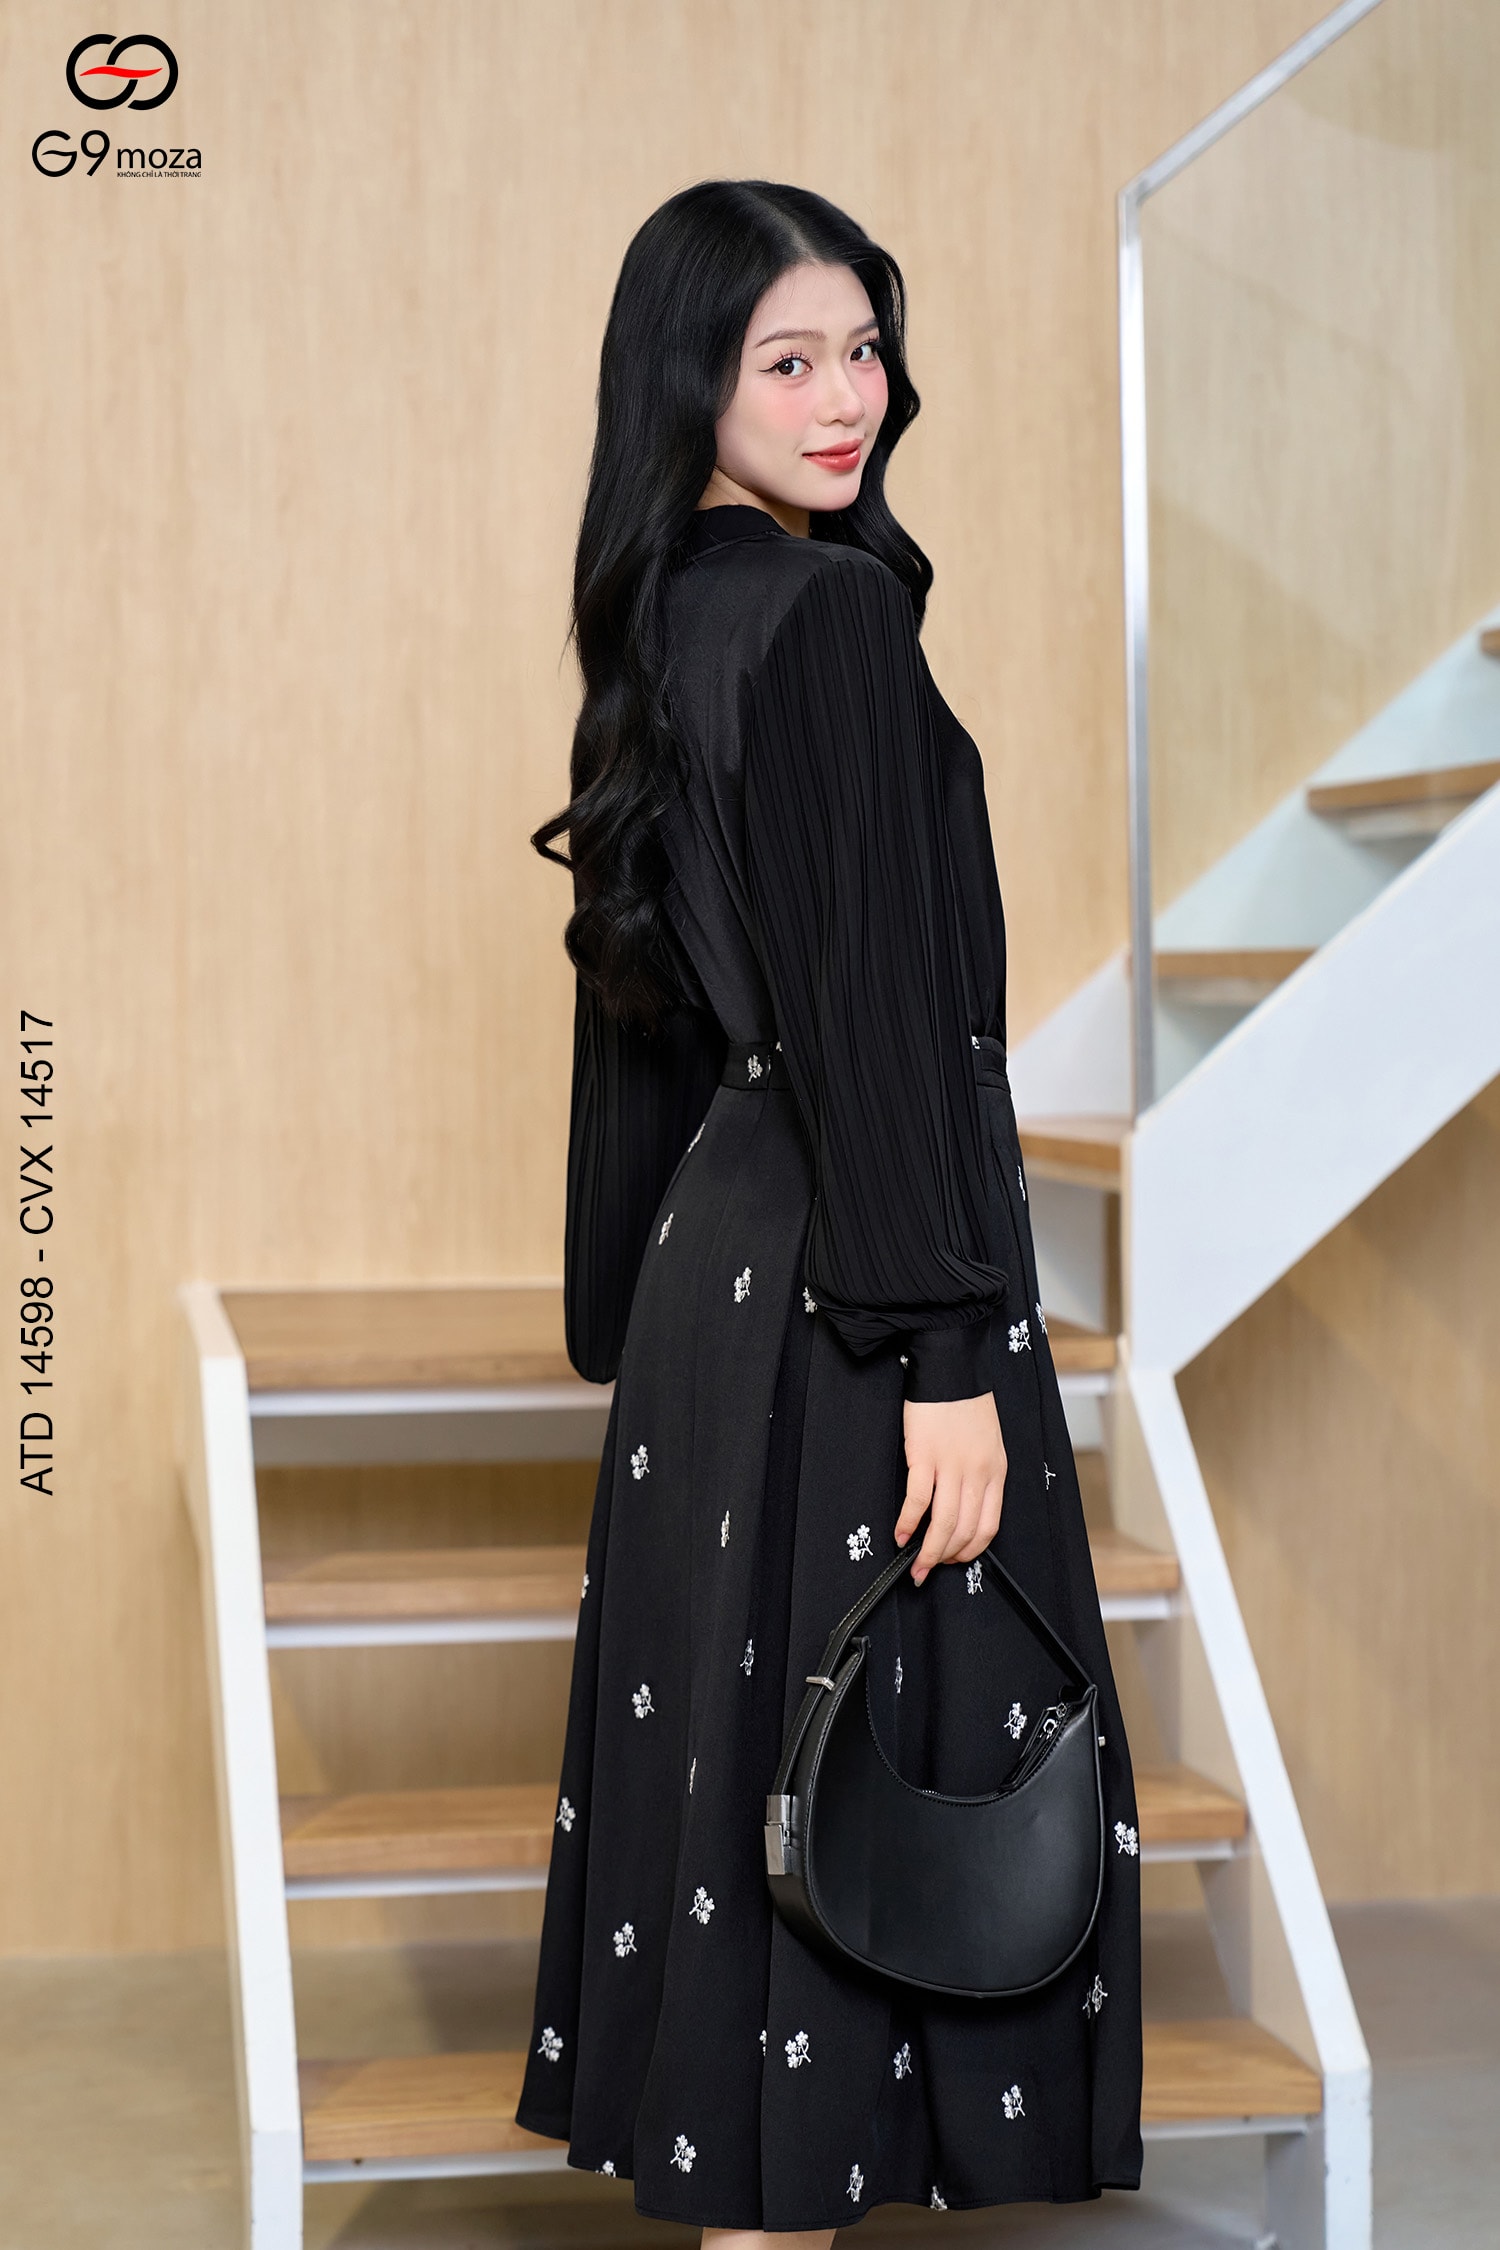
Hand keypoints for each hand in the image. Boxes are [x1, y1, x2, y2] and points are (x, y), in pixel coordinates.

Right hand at [895, 1392, 1006, 1585]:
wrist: (951, 1367)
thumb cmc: (966, 1404)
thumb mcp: (988, 1443)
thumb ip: (980, 1476)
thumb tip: (962, 1511)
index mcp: (996, 1471)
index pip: (989, 1526)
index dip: (970, 1550)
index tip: (955, 1560)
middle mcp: (977, 1473)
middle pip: (965, 1530)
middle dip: (945, 1558)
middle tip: (928, 1569)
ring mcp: (952, 1466)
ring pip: (943, 1523)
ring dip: (928, 1551)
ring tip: (915, 1563)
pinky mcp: (925, 1456)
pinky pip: (918, 1500)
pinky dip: (908, 1522)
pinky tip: (900, 1533)